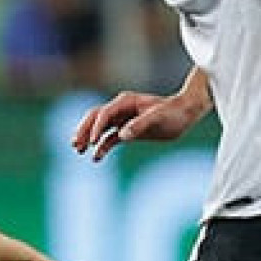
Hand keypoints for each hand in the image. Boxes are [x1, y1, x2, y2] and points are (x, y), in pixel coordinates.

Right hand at [72, 90, 201, 161]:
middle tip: (75, 144)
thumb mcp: (158, 118)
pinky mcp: (127, 130)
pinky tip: (96, 158)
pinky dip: (102, 147)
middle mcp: (120, 109)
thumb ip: (140, 125)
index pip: (104, 114)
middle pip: (95, 118)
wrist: (185, 114)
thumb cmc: (173, 113)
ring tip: (78, 150)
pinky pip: (109, 138)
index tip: (93, 142)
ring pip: (99, 128)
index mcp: (125, 102)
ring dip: (88, 138)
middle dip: (84, 130)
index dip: (96, 127)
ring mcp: (123, 119)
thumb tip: (122, 134)